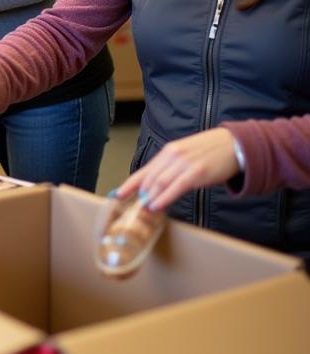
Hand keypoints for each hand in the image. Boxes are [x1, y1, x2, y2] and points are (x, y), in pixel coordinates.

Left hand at [115, 128, 239, 211]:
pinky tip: (156, 206)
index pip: (144, 170)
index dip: (130, 184)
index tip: (118, 194)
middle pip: (150, 178)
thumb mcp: (186, 155)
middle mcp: (172, 155)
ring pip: (159, 183)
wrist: (235, 144)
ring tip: (143, 209)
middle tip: (134, 208)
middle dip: (140, 194)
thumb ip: (172, 168)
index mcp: (168, 152)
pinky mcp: (197, 172)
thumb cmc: (211, 151)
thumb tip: (157, 187)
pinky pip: (175, 187)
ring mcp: (184, 163)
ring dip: (150, 197)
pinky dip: (164, 197)